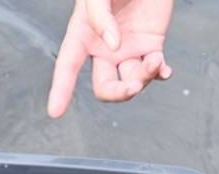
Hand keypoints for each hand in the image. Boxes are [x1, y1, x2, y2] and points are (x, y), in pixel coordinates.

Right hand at [47, 0, 173, 118]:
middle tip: (132, 86)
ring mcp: (128, 49)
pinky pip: (154, 71)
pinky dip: (160, 74)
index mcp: (83, 34)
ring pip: (132, 81)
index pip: (68, 66)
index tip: (55, 112)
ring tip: (155, 61)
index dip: (61, 89)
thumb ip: (98, 17)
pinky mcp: (151, 45)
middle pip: (105, 87)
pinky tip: (164, 70)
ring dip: (145, 78)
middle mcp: (104, 48)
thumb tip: (112, 48)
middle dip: (119, 93)